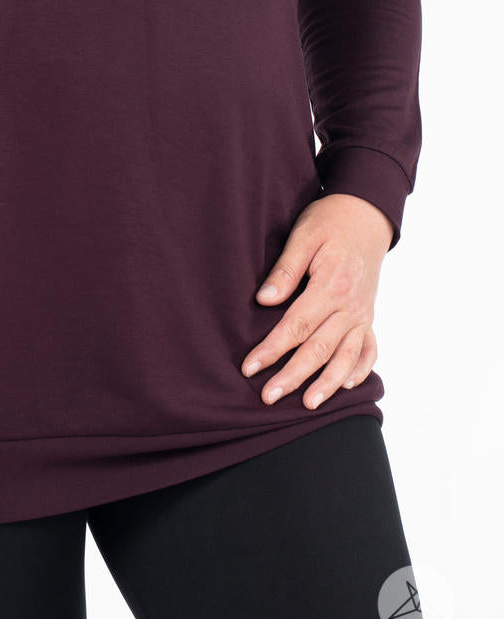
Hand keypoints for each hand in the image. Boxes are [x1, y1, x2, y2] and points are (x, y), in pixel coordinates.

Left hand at [240, 193, 394, 410]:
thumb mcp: (304, 235)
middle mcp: (350, 306)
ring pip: (346, 356)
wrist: (367, 214)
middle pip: (319, 349)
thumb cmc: (330, 220)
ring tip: (309, 405)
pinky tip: (348, 386)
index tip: (249, 368)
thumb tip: (264, 300)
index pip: (295, 326)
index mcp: (331, 286)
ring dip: (328, 384)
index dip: (271, 349)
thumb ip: (285, 269)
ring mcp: (363, 313)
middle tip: (269, 397)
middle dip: (293, 376)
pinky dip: (361, 369)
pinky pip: (369, 348)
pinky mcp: (369, 315)